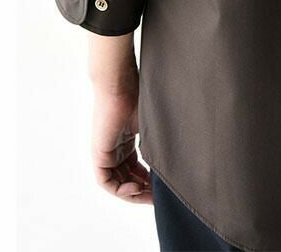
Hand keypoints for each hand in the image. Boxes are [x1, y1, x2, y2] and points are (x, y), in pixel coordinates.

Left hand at [89, 33, 151, 203]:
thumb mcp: (153, 124)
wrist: (120, 84)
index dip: (149, 180)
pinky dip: (120, 189)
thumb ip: (160, 142)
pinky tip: (135, 187)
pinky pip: (105, 181)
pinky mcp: (99, 153)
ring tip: (149, 195)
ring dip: (133, 193)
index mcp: (127, 140)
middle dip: (143, 191)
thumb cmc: (139, 95)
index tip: (162, 188)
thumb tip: (180, 157)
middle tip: (158, 197)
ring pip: (117, 183)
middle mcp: (116, 148)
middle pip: (127, 178)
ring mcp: (107, 151)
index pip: (136, 168)